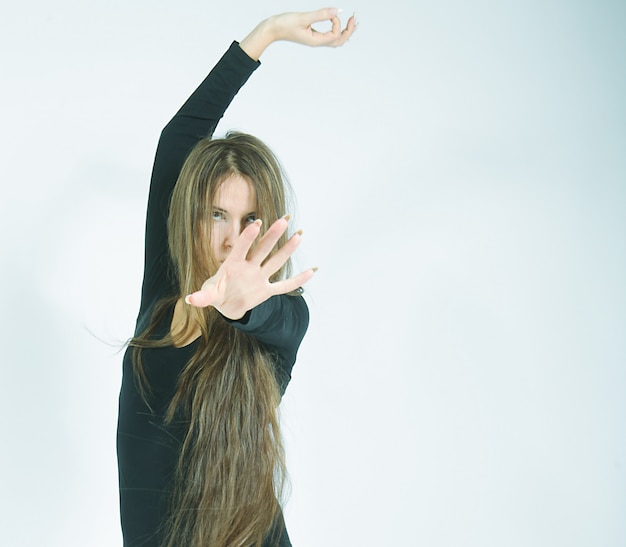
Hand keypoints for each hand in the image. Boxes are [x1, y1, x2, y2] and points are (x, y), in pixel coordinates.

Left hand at [185, 217, 315, 319]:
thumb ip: (202, 297)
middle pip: (263, 249)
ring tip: (299, 235)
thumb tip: (190, 299)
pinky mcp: (267, 290)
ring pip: (275, 262)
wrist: (226, 304)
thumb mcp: (209, 295)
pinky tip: (313, 270)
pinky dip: (299, 280)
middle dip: (272, 235)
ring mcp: (260, 277)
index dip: (247, 237)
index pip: (241, 248)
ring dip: (287, 249)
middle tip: (284, 220)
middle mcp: (249, 268)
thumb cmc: (217, 293)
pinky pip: (285, 286)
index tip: (256, 223)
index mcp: (233, 265)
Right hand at [240, 8, 356, 59]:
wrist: (271, 29)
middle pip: (339, 41)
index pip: (334, 35)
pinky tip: (337, 23)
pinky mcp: (311, 35)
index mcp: (316, 41)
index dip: (337, 22)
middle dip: (349, 31)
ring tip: (352, 22)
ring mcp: (315, 40)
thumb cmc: (284, 24)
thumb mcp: (303, 17)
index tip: (331, 13)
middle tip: (356, 19)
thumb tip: (337, 11)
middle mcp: (317, 42)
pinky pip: (328, 36)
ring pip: (334, 40)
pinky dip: (336, 30)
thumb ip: (321, 14)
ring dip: (344, 31)